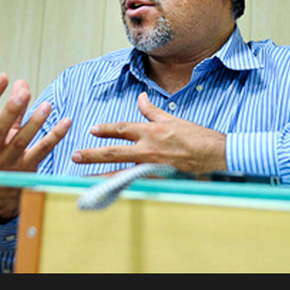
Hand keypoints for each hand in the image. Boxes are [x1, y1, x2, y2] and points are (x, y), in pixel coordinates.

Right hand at [0, 73, 70, 219]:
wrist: (0, 195)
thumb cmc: (0, 155)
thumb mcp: (1, 133)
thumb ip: (13, 110)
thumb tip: (22, 83)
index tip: (3, 76)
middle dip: (11, 109)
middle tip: (24, 93)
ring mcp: (8, 163)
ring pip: (21, 141)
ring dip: (35, 122)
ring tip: (47, 105)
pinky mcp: (26, 170)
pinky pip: (42, 151)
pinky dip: (55, 136)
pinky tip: (65, 123)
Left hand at [72, 93, 226, 173]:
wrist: (215, 155)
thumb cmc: (196, 136)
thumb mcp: (172, 118)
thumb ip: (152, 110)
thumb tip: (141, 97)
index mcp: (151, 131)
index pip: (122, 129)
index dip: (106, 129)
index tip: (92, 130)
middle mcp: (148, 148)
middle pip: (114, 152)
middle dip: (92, 154)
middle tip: (75, 156)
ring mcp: (152, 166)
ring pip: (120, 172)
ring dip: (99, 176)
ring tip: (82, 180)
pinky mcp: (158, 179)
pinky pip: (134, 184)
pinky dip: (119, 188)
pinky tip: (107, 192)